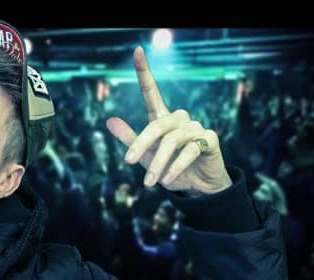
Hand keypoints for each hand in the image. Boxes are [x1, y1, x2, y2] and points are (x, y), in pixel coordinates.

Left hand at [105, 47, 231, 195]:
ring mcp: (196, 128)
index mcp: (161, 119)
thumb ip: (129, 140)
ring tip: (150, 182)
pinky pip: (190, 150)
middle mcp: (179, 119)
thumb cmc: (168, 169)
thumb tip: (109, 120)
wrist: (196, 187)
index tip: (137, 51)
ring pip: (172, 140)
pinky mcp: (210, 140)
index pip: (151, 91)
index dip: (144, 72)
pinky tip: (168, 178)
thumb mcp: (145, 157)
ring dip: (159, 162)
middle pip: (157, 125)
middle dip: (140, 144)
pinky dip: (177, 166)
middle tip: (128, 162)